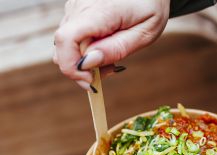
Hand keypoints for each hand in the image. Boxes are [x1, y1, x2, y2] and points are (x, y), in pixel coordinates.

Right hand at [53, 0, 169, 90]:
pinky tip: (105, 46)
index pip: (66, 40)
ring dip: (85, 60)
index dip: (72, 67)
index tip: (90, 82)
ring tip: (112, 57)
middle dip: (83, 69)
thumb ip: (115, 49)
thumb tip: (87, 64)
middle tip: (111, 70)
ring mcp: (75, 6)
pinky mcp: (76, 9)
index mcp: (98, 11)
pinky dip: (85, 49)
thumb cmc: (150, 7)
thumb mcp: (143, 33)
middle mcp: (79, 6)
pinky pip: (72, 37)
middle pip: (63, 47)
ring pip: (66, 45)